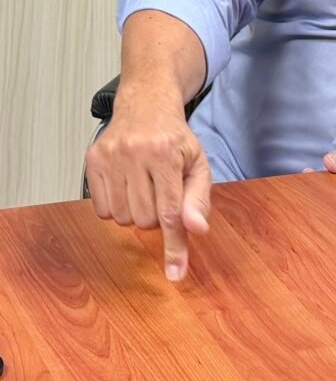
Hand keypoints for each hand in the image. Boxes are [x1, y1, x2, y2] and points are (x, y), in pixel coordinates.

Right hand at [85, 95, 210, 281]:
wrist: (146, 105)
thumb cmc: (175, 139)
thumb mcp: (198, 164)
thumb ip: (199, 199)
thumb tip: (196, 230)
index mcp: (167, 154)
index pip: (171, 213)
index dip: (174, 246)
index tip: (175, 274)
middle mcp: (136, 154)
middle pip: (145, 220)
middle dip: (157, 216)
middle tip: (162, 193)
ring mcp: (111, 156)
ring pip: (123, 218)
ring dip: (137, 213)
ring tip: (146, 187)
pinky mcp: (92, 160)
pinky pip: (103, 209)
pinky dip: (117, 208)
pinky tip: (127, 186)